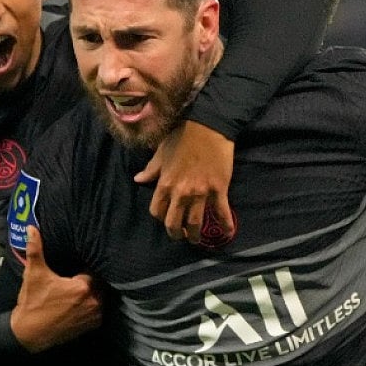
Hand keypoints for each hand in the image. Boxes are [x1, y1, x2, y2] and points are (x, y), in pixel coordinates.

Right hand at [10, 227, 100, 352]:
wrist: (29, 334)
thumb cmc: (32, 303)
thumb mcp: (34, 274)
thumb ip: (36, 250)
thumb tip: (32, 228)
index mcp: (84, 287)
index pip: (93, 269)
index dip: (84, 266)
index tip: (77, 266)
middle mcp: (94, 301)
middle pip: (98, 282)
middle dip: (89, 279)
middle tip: (76, 276)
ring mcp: (95, 315)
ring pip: (100, 296)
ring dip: (92, 292)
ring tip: (77, 289)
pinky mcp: (92, 325)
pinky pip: (99, 309)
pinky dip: (92, 305)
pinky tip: (79, 303)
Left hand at [135, 120, 235, 244]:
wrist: (208, 126)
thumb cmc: (182, 137)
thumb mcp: (161, 153)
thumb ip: (151, 170)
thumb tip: (138, 179)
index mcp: (165, 184)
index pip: (157, 211)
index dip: (160, 218)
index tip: (166, 218)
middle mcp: (181, 193)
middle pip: (174, 223)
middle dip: (176, 233)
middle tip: (181, 236)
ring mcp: (200, 193)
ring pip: (195, 222)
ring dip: (196, 235)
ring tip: (197, 239)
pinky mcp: (218, 190)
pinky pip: (221, 212)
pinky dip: (225, 224)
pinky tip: (227, 232)